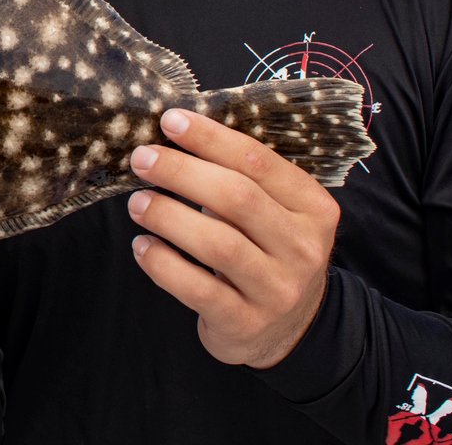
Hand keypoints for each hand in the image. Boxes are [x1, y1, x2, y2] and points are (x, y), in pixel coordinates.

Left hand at [127, 108, 339, 368]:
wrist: (288, 329)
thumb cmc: (266, 250)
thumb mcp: (273, 211)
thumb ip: (239, 177)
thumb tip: (174, 134)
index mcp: (313, 207)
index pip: (259, 162)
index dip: (211, 138)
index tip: (170, 121)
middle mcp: (302, 248)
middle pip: (237, 198)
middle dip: (182, 172)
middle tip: (142, 159)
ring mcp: (277, 290)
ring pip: (218, 243)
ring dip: (168, 216)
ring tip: (137, 203)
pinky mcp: (246, 323)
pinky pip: (199, 289)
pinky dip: (163, 264)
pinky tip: (143, 246)